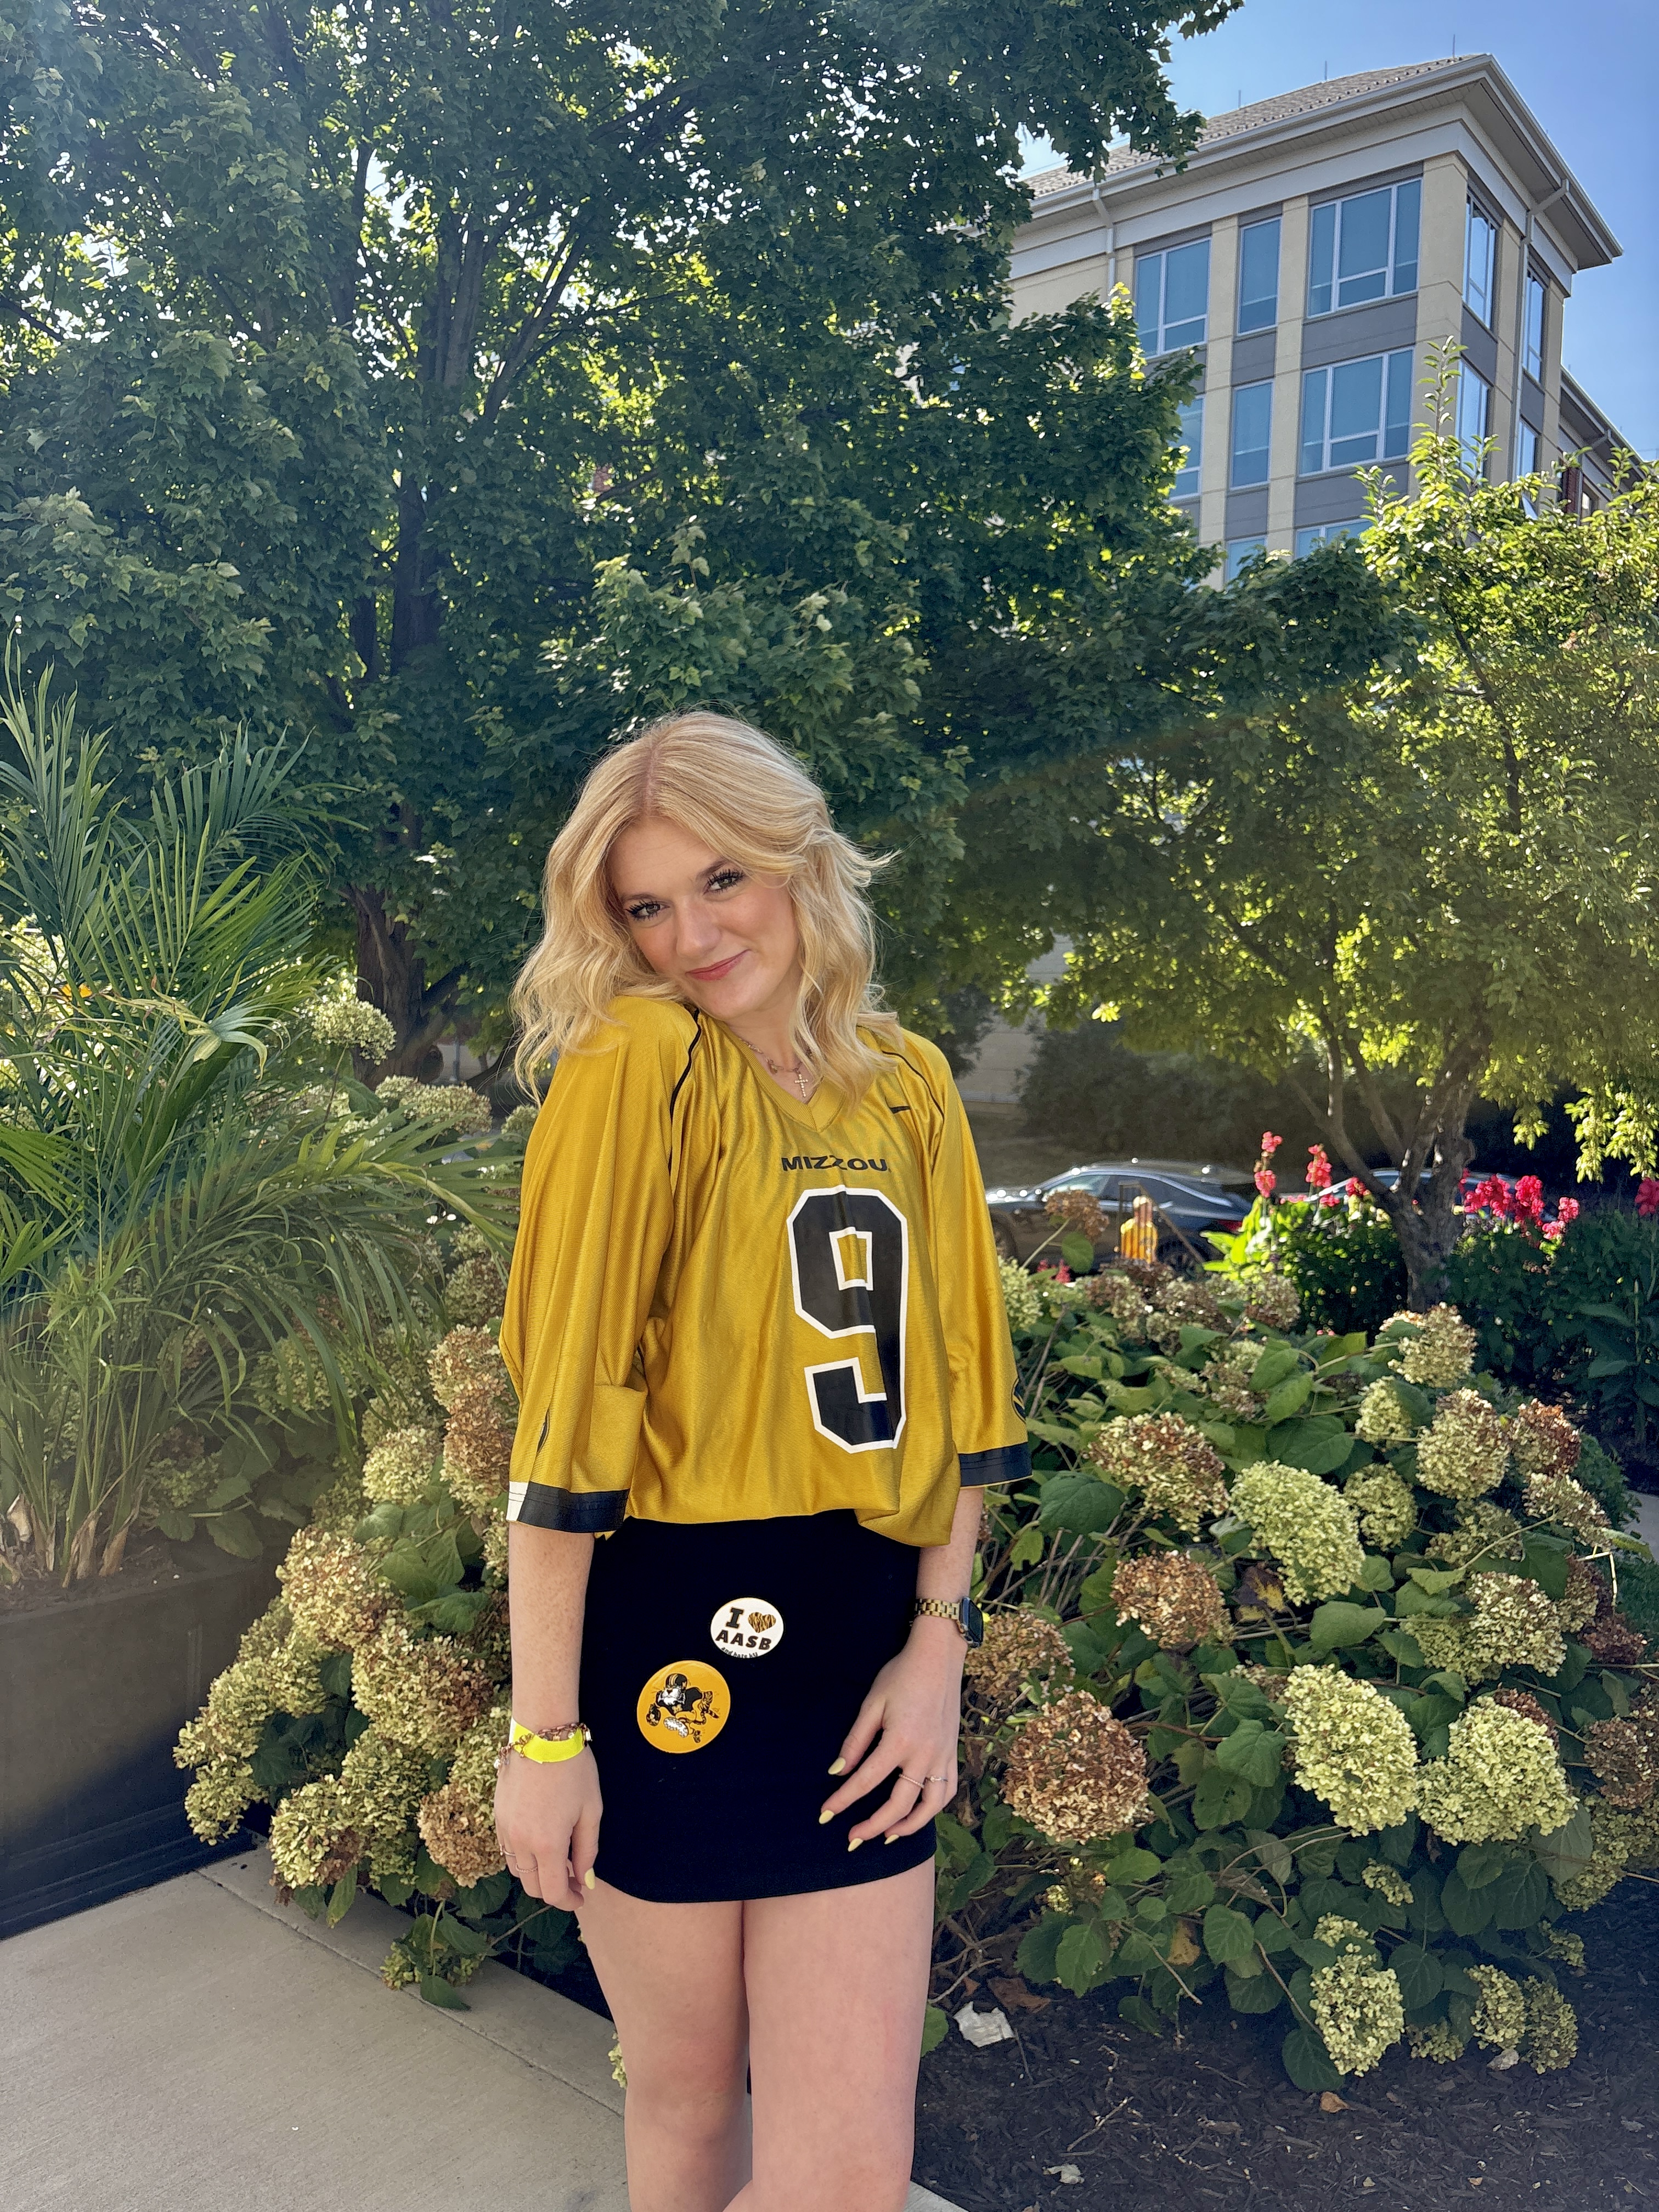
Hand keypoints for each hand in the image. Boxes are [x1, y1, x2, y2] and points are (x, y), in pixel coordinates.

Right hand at [494, 1747, 602, 1909]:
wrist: (542, 1735)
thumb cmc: (573, 1769)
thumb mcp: (591, 1810)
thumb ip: (587, 1850)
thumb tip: (584, 1879)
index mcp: (547, 1844)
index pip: (552, 1893)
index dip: (568, 1901)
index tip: (580, 1896)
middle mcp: (521, 1842)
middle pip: (533, 1887)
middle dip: (554, 1890)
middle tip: (574, 1880)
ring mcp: (506, 1830)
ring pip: (518, 1871)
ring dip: (537, 1874)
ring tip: (559, 1860)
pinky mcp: (498, 1817)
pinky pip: (508, 1851)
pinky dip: (523, 1857)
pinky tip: (540, 1842)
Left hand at [820, 1619, 964, 1846]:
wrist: (938, 1657)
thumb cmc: (900, 1676)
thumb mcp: (872, 1703)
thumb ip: (855, 1740)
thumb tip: (838, 1772)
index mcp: (899, 1741)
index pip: (865, 1781)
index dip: (842, 1801)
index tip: (825, 1815)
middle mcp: (924, 1755)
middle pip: (898, 1805)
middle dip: (873, 1826)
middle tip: (852, 1838)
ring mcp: (943, 1756)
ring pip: (929, 1806)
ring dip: (907, 1827)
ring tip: (886, 1836)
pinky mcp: (953, 1753)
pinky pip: (947, 1791)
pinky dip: (932, 1809)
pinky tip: (917, 1813)